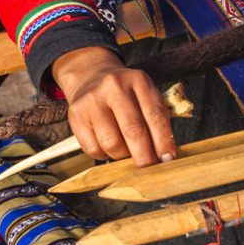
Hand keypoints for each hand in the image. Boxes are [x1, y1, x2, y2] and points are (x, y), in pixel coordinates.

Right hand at [53, 46, 176, 165]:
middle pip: (133, 130)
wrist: (91, 76)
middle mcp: (115, 87)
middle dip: (145, 156)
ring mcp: (93, 100)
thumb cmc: (125, 92)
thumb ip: (157, 118)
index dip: (164, 141)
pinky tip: (109, 148)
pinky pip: (93, 148)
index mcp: (139, 80)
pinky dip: (104, 155)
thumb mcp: (144, 93)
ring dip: (123, 156)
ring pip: (112, 143)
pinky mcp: (76, 115)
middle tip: (149, 168)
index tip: (167, 159)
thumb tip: (165, 154)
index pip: (155, 115)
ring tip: (127, 153)